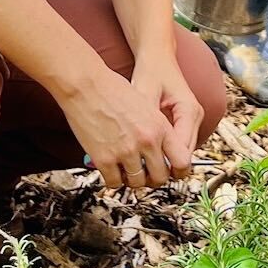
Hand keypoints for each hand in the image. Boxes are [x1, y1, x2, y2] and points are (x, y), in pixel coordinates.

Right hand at [54, 62, 179, 191]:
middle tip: (146, 174)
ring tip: (126, 170)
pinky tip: (111, 169)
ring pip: (137, 183)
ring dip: (132, 180)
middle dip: (153, 178)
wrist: (85, 84)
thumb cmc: (112, 89)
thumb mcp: (146, 105)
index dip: (178, 172)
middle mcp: (146, 142)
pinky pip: (114, 183)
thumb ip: (157, 129)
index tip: (171, 172)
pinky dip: (113, 180)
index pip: (182, 162)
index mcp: (160, 127)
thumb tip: (162, 149)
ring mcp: (125, 152)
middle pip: (160, 178)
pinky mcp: (104, 159)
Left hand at [138, 54, 204, 176]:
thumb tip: (135, 148)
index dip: (166, 166)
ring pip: (181, 152)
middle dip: (165, 167)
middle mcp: (195, 117)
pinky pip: (176, 145)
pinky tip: (146, 155)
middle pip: (184, 155)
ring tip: (142, 168)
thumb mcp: (144, 95)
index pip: (183, 150)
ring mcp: (192, 121)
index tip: (145, 175)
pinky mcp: (184, 123)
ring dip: (164, 161)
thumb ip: (143, 121)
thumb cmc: (151, 72)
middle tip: (141, 176)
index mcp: (189, 111)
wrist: (158, 57)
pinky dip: (164, 152)